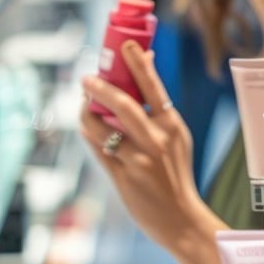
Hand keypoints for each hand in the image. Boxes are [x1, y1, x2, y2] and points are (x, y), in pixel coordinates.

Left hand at [80, 40, 211, 251]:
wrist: (181, 218)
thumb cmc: (175, 173)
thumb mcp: (175, 138)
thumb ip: (159, 108)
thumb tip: (147, 66)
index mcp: (172, 125)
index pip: (155, 87)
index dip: (139, 64)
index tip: (127, 44)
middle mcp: (156, 140)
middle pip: (124, 104)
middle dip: (101, 88)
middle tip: (86, 78)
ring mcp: (140, 159)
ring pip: (103, 128)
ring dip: (86, 113)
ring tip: (83, 104)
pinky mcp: (124, 176)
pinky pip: (99, 149)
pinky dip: (90, 135)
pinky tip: (87, 127)